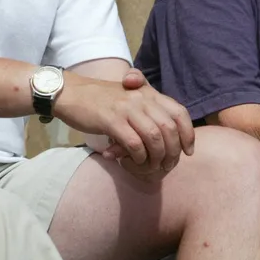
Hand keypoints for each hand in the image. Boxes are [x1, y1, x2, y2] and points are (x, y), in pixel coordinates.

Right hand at [56, 68, 194, 174]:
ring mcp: (126, 108)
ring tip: (150, 166)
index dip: (188, 134)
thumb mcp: (128, 99)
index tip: (187, 151)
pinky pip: (134, 143)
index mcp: (148, 92)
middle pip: (169, 128)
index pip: (179, 112)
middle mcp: (141, 98)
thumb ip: (146, 113)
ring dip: (156, 157)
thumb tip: (165, 140)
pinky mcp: (111, 120)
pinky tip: (133, 161)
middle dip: (172, 152)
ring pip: (154, 137)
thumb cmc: (100, 101)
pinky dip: (138, 157)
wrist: (71, 94)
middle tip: (166, 165)